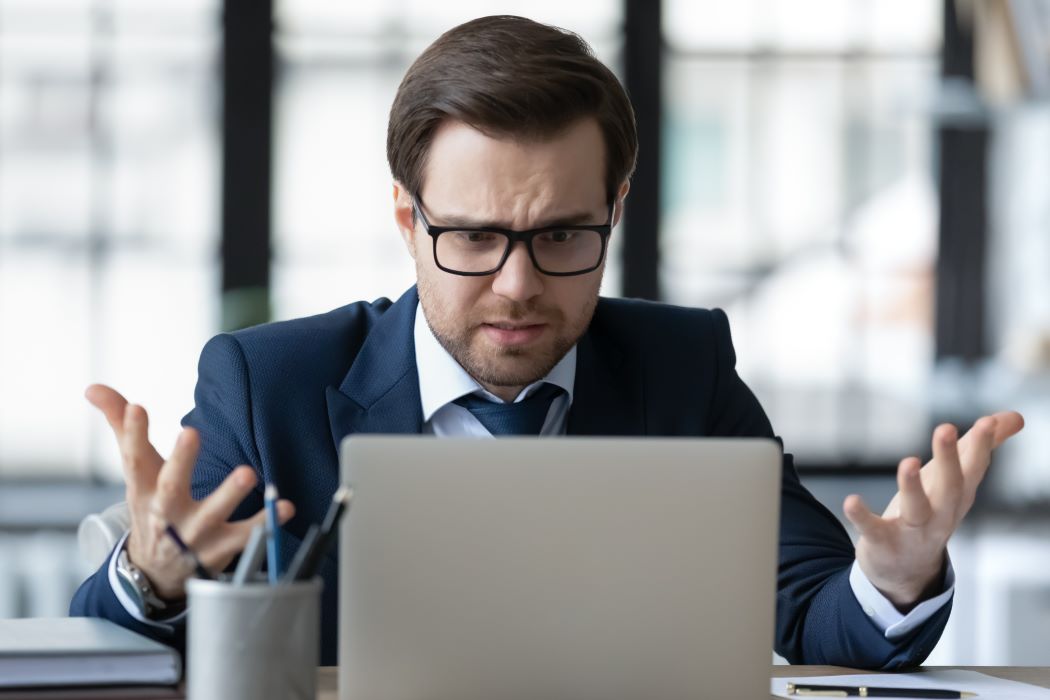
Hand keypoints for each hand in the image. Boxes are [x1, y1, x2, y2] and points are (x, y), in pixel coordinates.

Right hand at [86, 384, 294, 599]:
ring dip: (229, 494)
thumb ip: (122, 427)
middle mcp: (167, 511)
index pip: (134, 459)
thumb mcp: (137, 471)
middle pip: (171, 486)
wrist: (156, 571)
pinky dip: (265, 523)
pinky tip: (284, 507)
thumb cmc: (151, 506)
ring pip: (212, 513)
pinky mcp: (220, 548)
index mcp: (143, 489)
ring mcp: (193, 532)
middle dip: (181, 461)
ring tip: (248, 472)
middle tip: (191, 431)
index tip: (138, 407)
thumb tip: (94, 388)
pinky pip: (245, 537)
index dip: (133, 434)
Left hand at [843, 410, 1023, 610]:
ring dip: (912, 486)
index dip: (981, 445)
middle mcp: (941, 515)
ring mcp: (913, 532)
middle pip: (950, 486)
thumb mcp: (955, 482)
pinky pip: (873, 529)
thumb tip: (1014, 417)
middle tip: (946, 427)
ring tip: (908, 462)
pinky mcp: (883, 543)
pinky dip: (862, 516)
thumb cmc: (932, 515)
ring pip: (916, 508)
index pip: (974, 468)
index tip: (988, 421)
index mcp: (958, 496)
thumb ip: (979, 448)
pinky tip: (851, 501)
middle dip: (950, 459)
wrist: (906, 573)